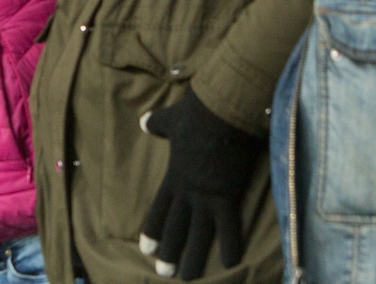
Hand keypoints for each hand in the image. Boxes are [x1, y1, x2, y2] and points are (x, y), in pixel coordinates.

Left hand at [139, 92, 264, 278]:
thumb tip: (144, 121)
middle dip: (170, 251)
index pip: (160, 208)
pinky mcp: (228, 193)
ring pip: (199, 233)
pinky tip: (231, 264)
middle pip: (176, 226)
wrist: (222, 108)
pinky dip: (231, 244)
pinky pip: (230, 225)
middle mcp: (189, 190)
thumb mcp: (172, 118)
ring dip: (194, 257)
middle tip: (164, 272)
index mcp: (174, 175)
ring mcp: (208, 194)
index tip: (146, 248)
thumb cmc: (198, 111)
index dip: (154, 229)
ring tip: (188, 277)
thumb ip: (158, 124)